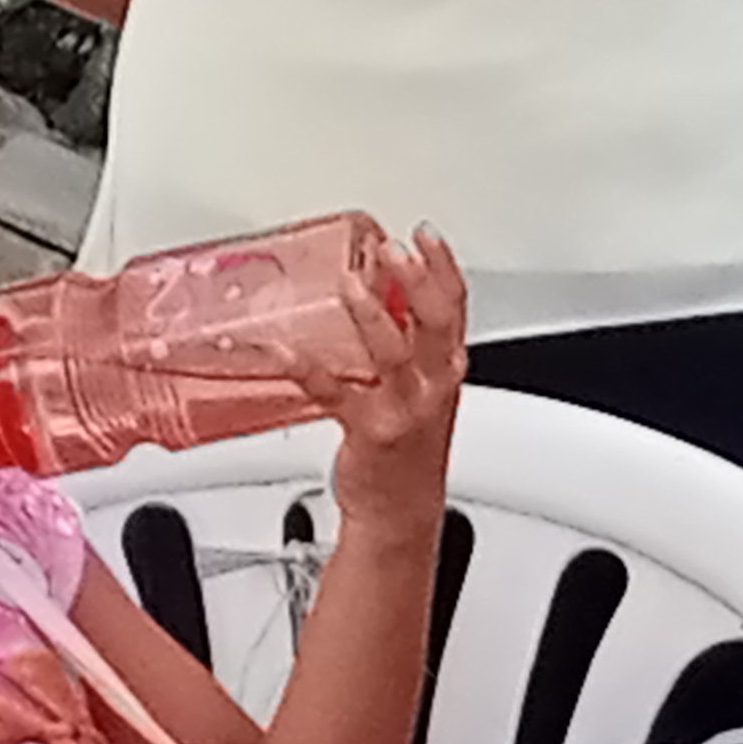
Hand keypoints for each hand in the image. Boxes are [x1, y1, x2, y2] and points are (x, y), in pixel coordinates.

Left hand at [302, 225, 466, 520]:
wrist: (400, 509)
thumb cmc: (405, 446)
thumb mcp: (420, 386)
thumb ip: (405, 341)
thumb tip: (374, 291)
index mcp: (446, 367)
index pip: (456, 307)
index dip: (444, 266)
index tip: (426, 234)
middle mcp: (432, 384)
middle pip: (436, 322)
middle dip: (417, 281)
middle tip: (392, 250)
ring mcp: (403, 406)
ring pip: (395, 351)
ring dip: (372, 315)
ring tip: (351, 285)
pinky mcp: (370, 429)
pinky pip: (337, 392)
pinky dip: (308, 369)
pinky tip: (286, 353)